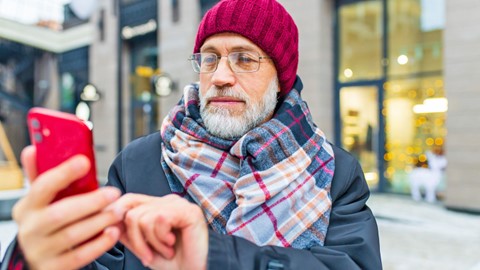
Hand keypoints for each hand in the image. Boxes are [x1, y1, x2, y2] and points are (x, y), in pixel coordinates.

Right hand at [12, 146, 124, 269]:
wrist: (36, 260)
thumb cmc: (44, 223)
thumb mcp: (38, 201)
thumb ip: (40, 176)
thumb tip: (33, 149)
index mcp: (26, 208)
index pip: (42, 187)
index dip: (63, 173)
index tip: (84, 161)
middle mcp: (30, 230)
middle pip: (60, 214)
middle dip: (90, 202)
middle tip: (114, 192)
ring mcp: (41, 251)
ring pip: (73, 235)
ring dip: (100, 221)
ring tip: (118, 211)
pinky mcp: (54, 267)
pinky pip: (80, 256)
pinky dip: (99, 244)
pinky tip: (113, 232)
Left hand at [112, 193, 207, 269]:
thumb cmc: (173, 263)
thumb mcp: (143, 247)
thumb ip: (127, 233)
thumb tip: (109, 223)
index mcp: (156, 206)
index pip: (128, 200)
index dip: (115, 215)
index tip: (111, 233)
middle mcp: (167, 201)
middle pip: (131, 210)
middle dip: (134, 238)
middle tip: (146, 255)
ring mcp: (178, 204)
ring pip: (142, 218)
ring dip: (151, 243)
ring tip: (166, 250)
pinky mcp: (188, 211)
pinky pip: (159, 220)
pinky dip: (161, 239)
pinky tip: (172, 245)